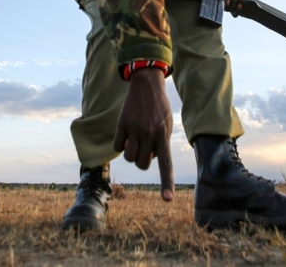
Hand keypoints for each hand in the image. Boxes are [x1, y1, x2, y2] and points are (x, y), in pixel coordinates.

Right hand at [113, 67, 173, 201]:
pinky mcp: (122, 124)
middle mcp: (149, 134)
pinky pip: (117, 147)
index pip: (166, 164)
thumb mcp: (167, 124)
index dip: (166, 183)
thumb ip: (162, 143)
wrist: (147, 85)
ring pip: (129, 158)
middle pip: (142, 164)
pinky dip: (120, 144)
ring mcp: (135, 129)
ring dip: (131, 153)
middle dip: (143, 159)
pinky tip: (126, 133)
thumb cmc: (159, 108)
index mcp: (163, 136)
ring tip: (136, 141)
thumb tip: (149, 160)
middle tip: (145, 145)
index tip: (167, 200)